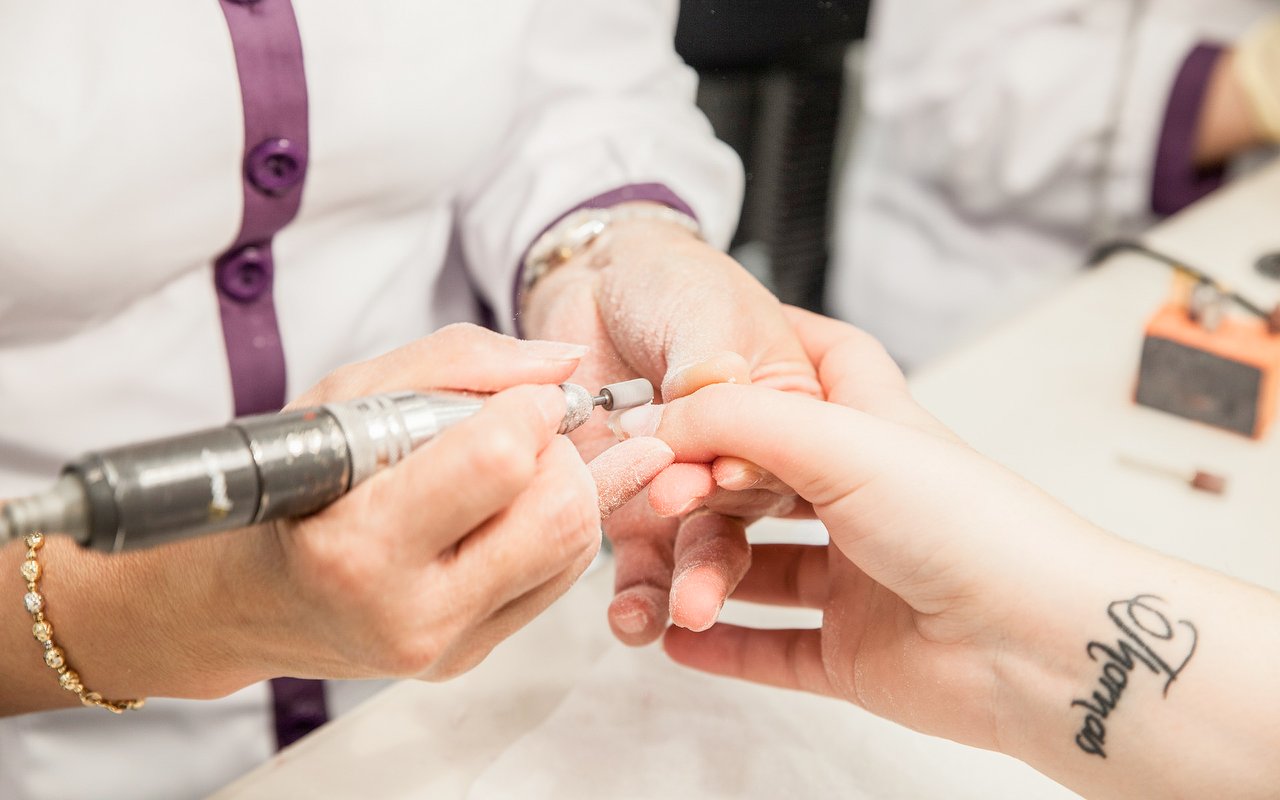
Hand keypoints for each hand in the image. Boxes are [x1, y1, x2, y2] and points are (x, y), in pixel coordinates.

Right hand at [240, 324, 673, 681]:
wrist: (243, 602)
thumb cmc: (287, 490)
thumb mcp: (345, 399)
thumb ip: (458, 362)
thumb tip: (563, 363)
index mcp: (359, 550)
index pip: (500, 465)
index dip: (527, 411)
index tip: (519, 396)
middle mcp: (410, 614)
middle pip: (560, 513)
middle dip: (556, 453)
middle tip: (517, 433)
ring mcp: (448, 647)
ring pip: (576, 545)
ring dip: (560, 488)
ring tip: (504, 472)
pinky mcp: (474, 655)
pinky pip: (560, 576)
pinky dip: (549, 527)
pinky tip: (502, 511)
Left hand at [521, 211, 819, 643]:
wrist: (598, 285)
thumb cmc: (674, 284)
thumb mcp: (705, 308)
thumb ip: (710, 357)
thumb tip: (716, 384)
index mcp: (791, 410)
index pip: (785, 456)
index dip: (756, 471)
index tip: (725, 478)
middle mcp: (750, 461)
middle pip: (746, 517)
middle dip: (722, 550)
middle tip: (696, 577)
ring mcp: (694, 492)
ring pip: (702, 551)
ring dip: (691, 586)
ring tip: (675, 614)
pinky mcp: (641, 512)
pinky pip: (647, 565)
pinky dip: (642, 596)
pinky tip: (633, 620)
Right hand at [631, 309, 1118, 750]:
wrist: (1038, 647)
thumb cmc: (971, 526)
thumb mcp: (845, 442)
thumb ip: (742, 420)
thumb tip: (663, 420)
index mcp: (874, 433)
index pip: (821, 369)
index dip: (768, 353)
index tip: (706, 350)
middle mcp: (865, 503)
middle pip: (763, 481)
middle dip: (705, 486)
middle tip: (660, 496)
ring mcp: (859, 580)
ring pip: (759, 570)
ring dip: (706, 574)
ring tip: (662, 583)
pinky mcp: (855, 652)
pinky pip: (773, 648)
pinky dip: (725, 645)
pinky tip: (679, 637)